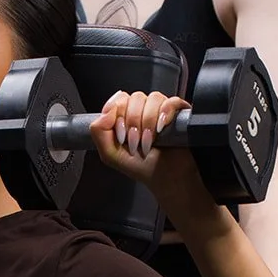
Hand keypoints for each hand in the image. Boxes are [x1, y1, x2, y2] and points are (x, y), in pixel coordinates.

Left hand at [90, 90, 223, 225]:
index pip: (119, 99)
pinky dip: (165, 114)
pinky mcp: (179, 112)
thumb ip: (98, 131)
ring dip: (148, 123)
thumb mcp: (110, 154)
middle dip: (133, 124)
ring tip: (148, 142)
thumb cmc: (142, 167)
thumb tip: (107, 111)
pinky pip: (172, 101)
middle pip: (135, 98)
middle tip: (135, 143)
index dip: (118, 115)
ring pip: (153, 98)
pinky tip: (161, 129)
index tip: (121, 136)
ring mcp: (161, 110)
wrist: (166, 179)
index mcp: (126, 116)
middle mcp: (143, 110)